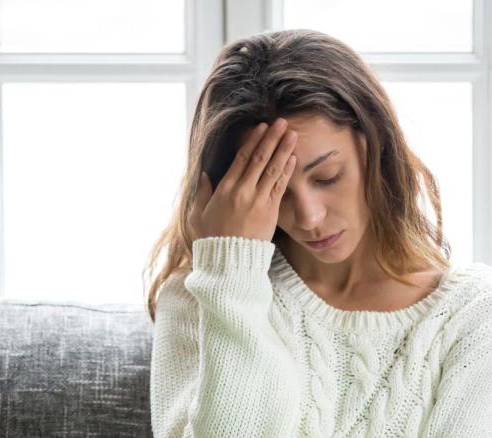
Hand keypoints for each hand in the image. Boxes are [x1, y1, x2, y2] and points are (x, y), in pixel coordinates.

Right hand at [189, 117, 298, 241]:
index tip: (261, 127)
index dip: (252, 141)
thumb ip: (202, 193)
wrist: (230, 261)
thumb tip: (205, 175)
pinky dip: (287, 171)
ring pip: (272, 169)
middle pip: (259, 158)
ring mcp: (258, 200)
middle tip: (281, 122)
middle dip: (271, 138)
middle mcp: (242, 191)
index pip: (241, 158)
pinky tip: (293, 158)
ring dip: (283, 150)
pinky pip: (280, 186)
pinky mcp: (270, 211)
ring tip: (292, 134)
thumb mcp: (198, 215)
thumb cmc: (212, 239)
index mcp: (224, 189)